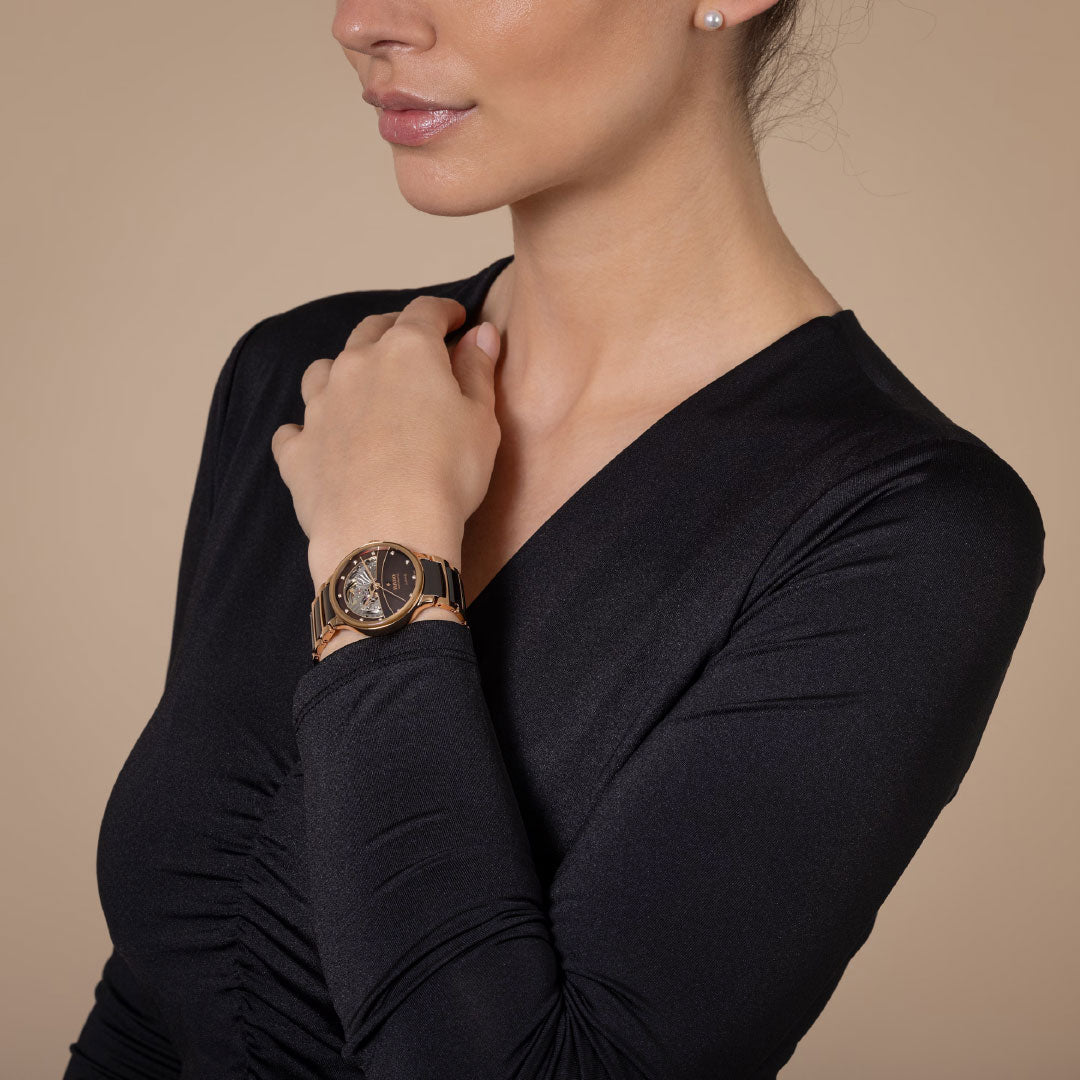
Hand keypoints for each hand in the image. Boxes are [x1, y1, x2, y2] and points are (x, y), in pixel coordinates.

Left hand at [270, 295, 501, 589]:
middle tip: (412, 343)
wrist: (388, 533)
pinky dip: (307, 431)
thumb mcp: (481, 420)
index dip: (444, 311)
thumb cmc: (446, 475)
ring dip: (343, 372)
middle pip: (371, 331)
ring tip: (360, 389)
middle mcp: (356, 366)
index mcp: (407, 351)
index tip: (458, 319)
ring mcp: (319, 408)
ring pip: (323, 372)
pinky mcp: (298, 451)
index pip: (426, 312)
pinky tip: (319, 442)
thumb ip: (478, 371)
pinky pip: (294, 431)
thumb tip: (481, 333)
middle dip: (393, 330)